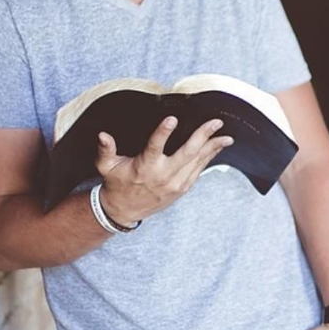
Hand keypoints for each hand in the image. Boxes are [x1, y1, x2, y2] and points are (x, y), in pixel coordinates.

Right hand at [94, 116, 232, 222]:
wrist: (124, 211)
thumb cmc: (116, 183)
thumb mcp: (106, 167)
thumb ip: (105, 150)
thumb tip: (102, 135)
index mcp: (144, 167)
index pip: (155, 147)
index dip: (163, 133)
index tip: (172, 119)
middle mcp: (162, 175)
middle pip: (187, 153)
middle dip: (203, 136)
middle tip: (216, 122)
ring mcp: (175, 184)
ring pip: (197, 162)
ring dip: (213, 148)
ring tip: (226, 136)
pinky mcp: (181, 188)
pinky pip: (198, 171)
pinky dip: (208, 159)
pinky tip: (217, 148)